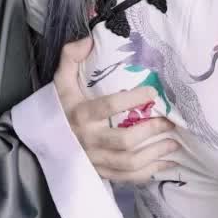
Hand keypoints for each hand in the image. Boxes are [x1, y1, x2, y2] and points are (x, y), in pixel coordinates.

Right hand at [51, 36, 180, 180]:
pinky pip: (127, 177)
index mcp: (80, 114)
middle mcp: (87, 140)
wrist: (42, 141)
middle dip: (150, 131)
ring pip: (128, 162)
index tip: (153, 91)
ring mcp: (94, 159)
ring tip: (174, 142)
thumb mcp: (60, 81)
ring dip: (155, 153)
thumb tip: (89, 40)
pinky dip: (150, 172)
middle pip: (123, 140)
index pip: (107, 107)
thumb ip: (70, 57)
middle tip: (169, 121)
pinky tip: (169, 164)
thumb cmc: (60, 107)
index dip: (131, 99)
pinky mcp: (101, 172)